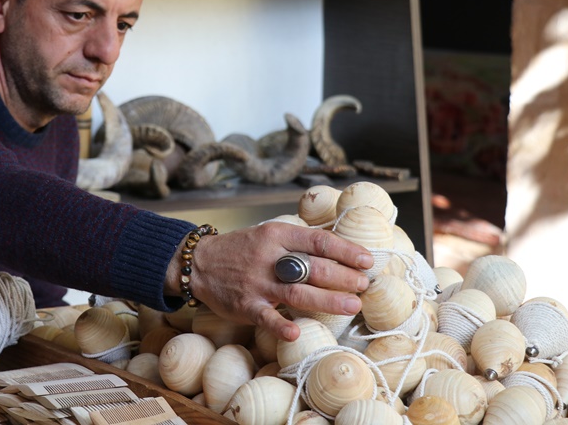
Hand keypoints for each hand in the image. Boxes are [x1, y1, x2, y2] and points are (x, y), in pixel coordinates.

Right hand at [174, 220, 373, 341]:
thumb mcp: (268, 234)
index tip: (367, 260)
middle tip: (364, 285)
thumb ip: (297, 242)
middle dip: (344, 277)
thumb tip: (339, 251)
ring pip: (298, 292)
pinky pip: (266, 317)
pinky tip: (296, 333)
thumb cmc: (241, 249)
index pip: (319, 240)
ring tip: (352, 305)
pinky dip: (281, 326)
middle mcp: (269, 256)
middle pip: (314, 267)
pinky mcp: (246, 305)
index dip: (346, 250)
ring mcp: (257, 283)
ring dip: (328, 300)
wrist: (200, 263)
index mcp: (276, 234)